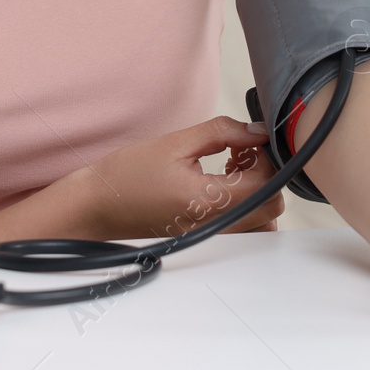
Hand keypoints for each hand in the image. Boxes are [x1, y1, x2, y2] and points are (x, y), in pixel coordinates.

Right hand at [75, 116, 284, 240]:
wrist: (98, 207)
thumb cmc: (128, 176)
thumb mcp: (176, 142)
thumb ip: (222, 132)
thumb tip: (257, 130)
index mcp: (209, 201)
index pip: (268, 185)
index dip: (265, 158)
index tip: (246, 142)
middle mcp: (216, 227)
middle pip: (272, 207)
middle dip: (266, 175)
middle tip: (239, 153)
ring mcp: (213, 238)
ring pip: (262, 221)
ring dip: (257, 192)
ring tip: (228, 169)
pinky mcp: (207, 240)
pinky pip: (245, 228)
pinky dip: (245, 206)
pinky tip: (220, 184)